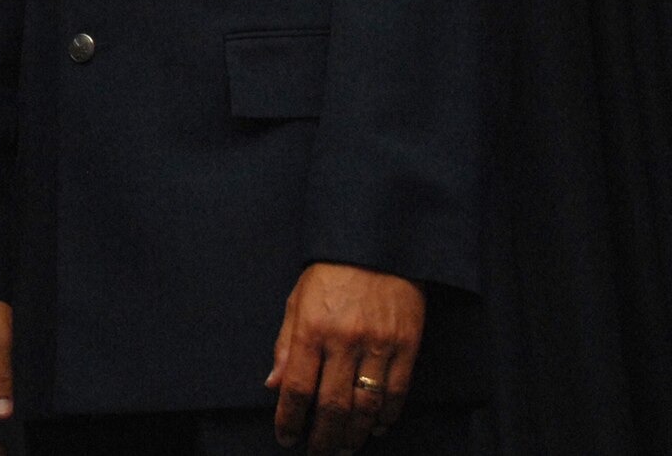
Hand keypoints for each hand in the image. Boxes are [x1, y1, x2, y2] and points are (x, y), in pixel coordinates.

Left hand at [268, 262, 425, 452]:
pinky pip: (397, 392)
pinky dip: (386, 416)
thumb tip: (273, 385)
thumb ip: (285, 345)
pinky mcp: (407, 345)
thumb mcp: (297, 301)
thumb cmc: (330, 273)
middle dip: (323, 437)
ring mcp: (378, 344)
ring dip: (354, 433)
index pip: (297, 387)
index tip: (286, 437)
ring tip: (344, 447)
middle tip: (318, 453)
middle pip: (332, 404)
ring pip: (366, 405)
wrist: (376, 245)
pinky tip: (377, 427)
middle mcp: (343, 340)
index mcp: (311, 328)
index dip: (289, 419)